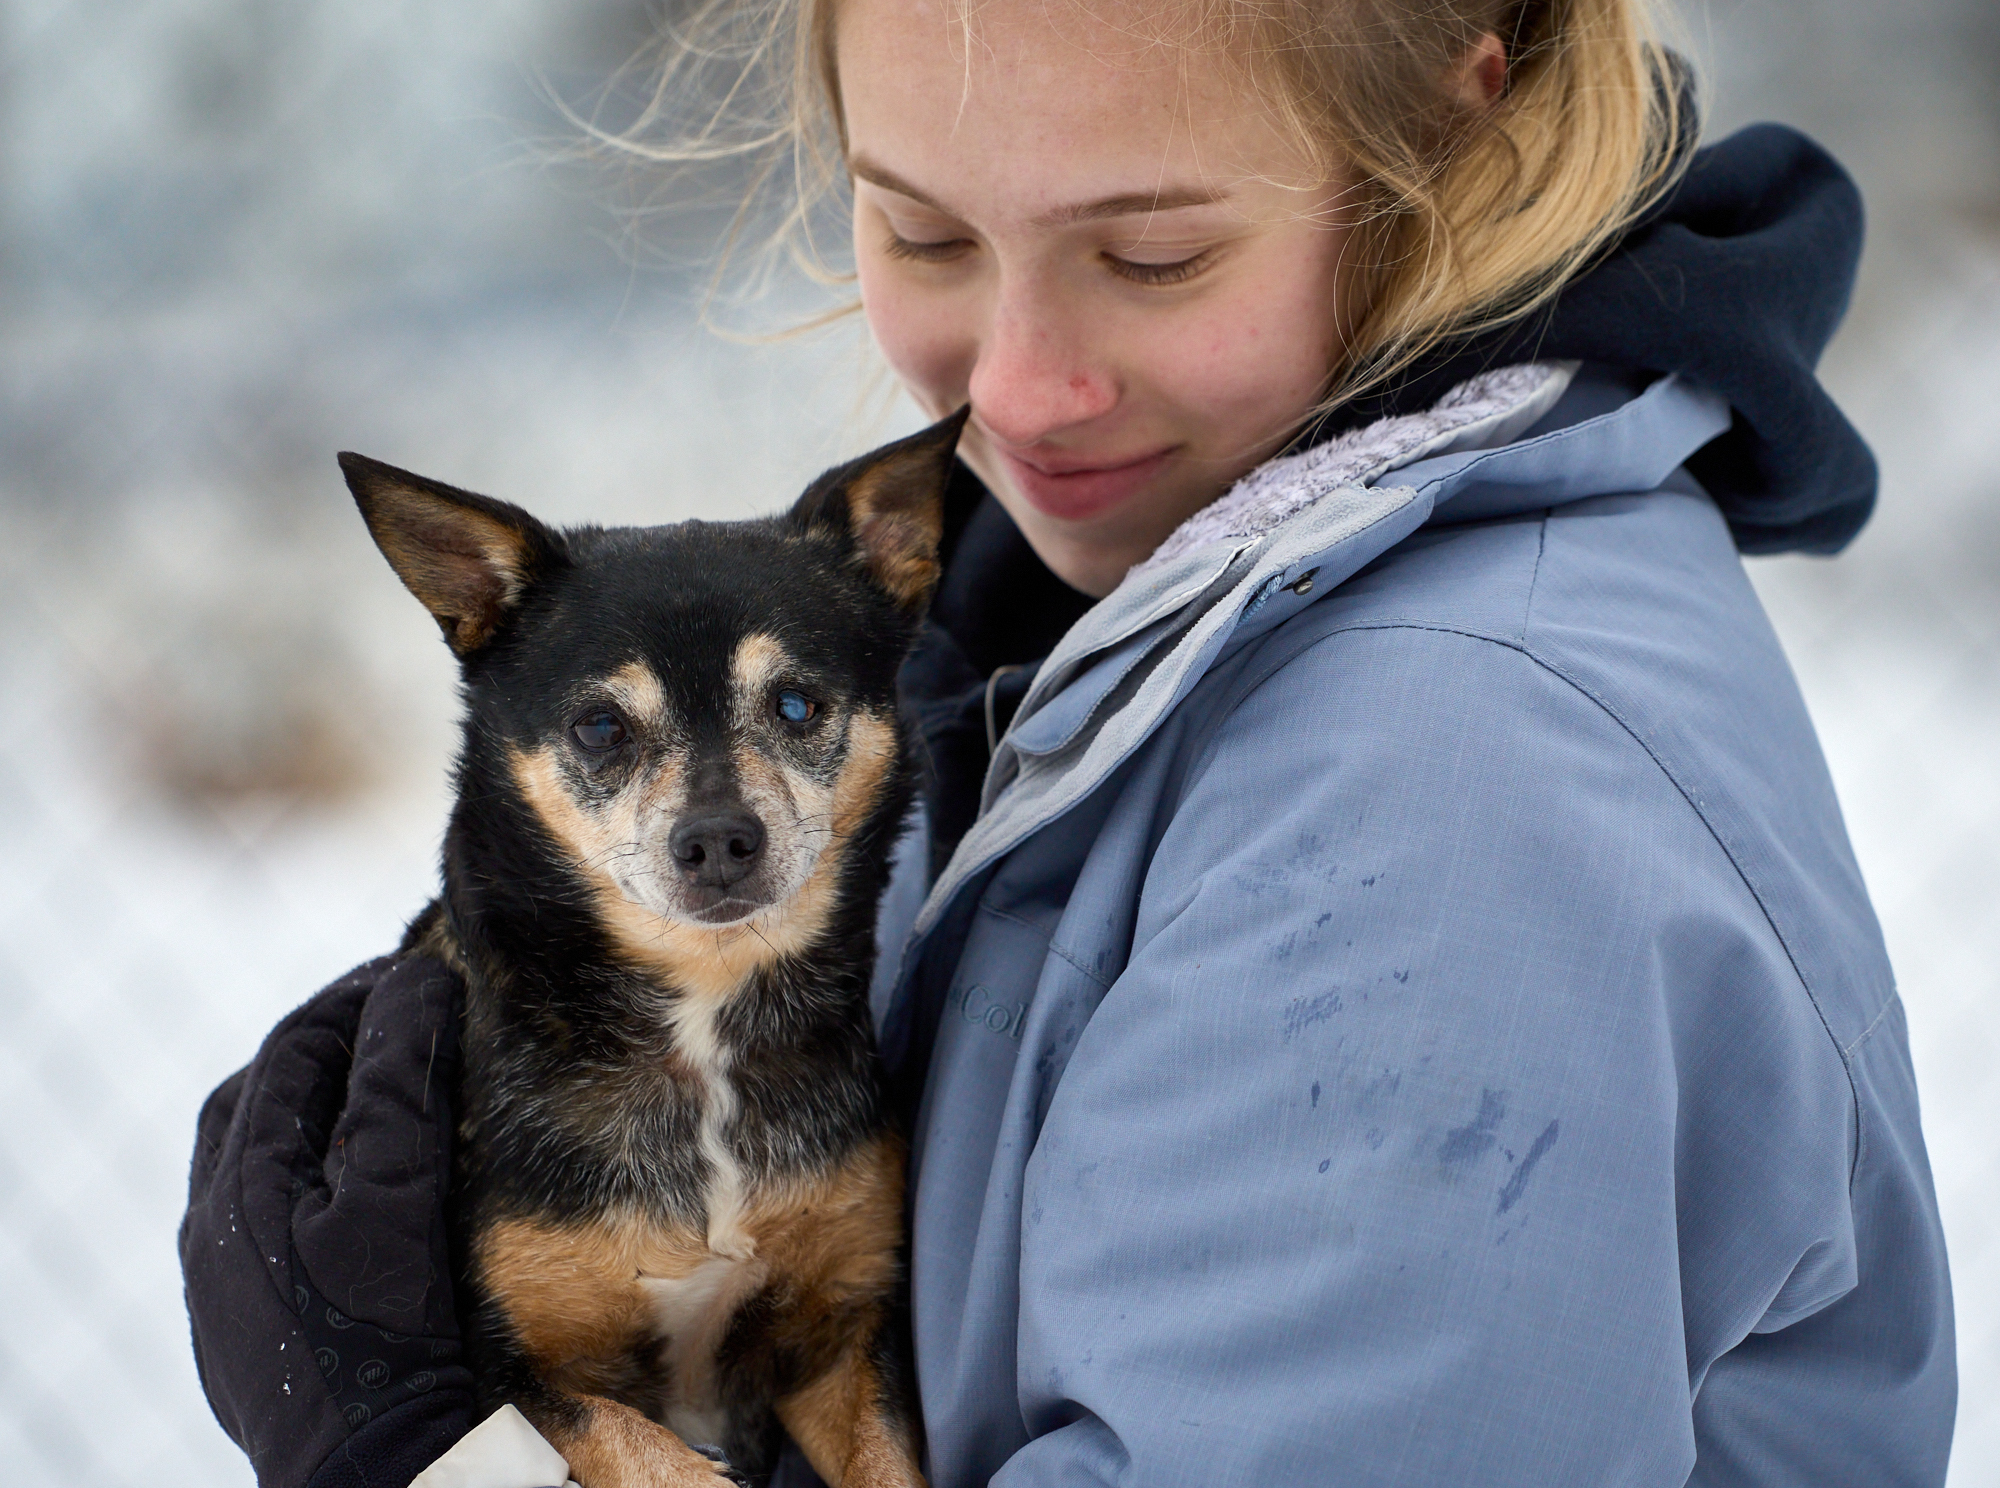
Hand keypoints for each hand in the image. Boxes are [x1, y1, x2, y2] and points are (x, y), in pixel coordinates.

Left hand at [181, 954, 476, 1487]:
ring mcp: (222, 1277)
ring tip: (380, 1089)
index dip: (358, 1000)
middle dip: (326, 1046)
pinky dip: (308, 1169)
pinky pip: (262, 1215)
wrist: (369, 1469)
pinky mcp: (244, 1319)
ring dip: (310, 1108)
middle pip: (258, 1096)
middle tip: (399, 1019)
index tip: (424, 973)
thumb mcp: (400, 1193)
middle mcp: (212, 1221)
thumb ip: (397, 1082)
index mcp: (240, 1180)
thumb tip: (411, 981)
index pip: (293, 1050)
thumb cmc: (386, 1333)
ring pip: (251, 1157)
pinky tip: (360, 1182)